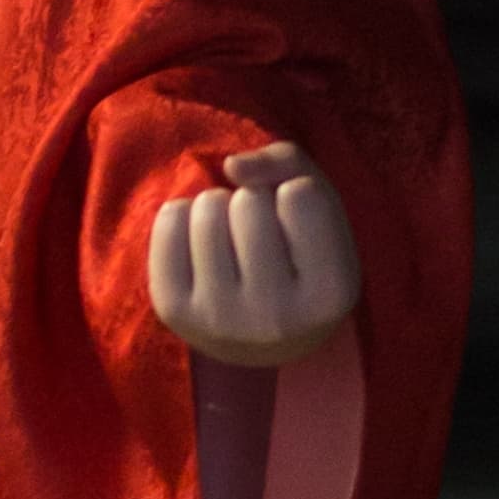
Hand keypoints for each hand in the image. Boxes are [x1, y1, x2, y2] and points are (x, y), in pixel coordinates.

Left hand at [148, 141, 360, 366]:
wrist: (262, 334)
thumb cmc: (296, 254)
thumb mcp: (320, 206)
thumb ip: (288, 163)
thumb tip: (232, 166)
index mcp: (329, 294)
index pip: (300, 194)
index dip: (293, 194)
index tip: (295, 225)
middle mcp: (276, 317)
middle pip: (248, 202)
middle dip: (252, 200)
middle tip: (259, 234)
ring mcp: (220, 318)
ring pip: (207, 208)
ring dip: (217, 206)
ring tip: (230, 239)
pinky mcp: (174, 309)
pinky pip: (169, 220)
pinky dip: (182, 217)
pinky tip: (200, 246)